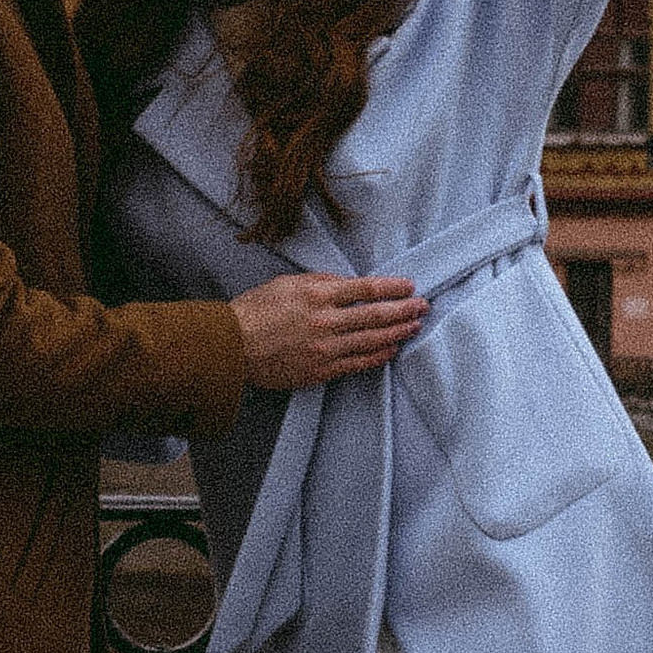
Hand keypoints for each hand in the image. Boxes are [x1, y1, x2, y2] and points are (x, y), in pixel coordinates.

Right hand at [235, 273, 424, 390]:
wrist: (230, 347)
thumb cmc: (253, 311)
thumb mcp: (286, 283)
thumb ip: (319, 282)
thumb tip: (348, 284)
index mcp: (317, 295)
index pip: (365, 289)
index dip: (392, 287)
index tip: (409, 286)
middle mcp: (325, 321)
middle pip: (375, 315)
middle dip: (403, 310)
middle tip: (422, 306)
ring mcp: (324, 348)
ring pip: (371, 340)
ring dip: (397, 332)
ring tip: (414, 326)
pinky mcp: (320, 370)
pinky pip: (357, 363)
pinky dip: (377, 355)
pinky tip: (390, 349)